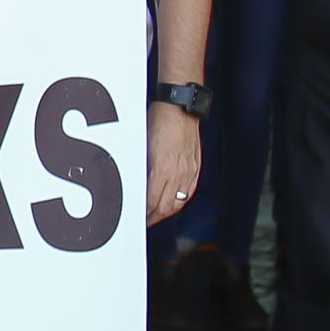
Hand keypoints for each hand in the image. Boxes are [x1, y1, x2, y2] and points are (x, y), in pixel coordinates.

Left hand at [144, 103, 200, 226]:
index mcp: (162, 168)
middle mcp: (177, 173)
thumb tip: (134, 185)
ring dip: (165, 212)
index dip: (142, 214)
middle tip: (142, 222)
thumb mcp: (143, 144)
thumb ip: (142, 167)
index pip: (151, 202)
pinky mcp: (195, 167)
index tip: (134, 218)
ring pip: (178, 203)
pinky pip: (188, 192)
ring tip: (155, 216)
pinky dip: (179, 202)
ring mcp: (189, 171)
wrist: (181, 107)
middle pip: (165, 207)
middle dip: (152, 218)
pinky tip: (172, 203)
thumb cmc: (158, 121)